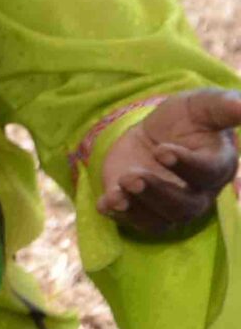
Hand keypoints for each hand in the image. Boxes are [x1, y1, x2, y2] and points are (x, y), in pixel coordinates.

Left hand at [99, 89, 240, 233]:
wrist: (153, 134)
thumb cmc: (185, 119)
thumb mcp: (201, 105)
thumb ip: (223, 105)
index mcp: (217, 166)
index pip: (207, 173)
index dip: (186, 165)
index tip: (162, 151)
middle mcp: (198, 193)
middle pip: (183, 206)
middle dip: (156, 192)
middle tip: (132, 176)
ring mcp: (171, 206)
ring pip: (160, 221)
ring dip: (137, 207)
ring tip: (120, 187)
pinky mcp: (144, 210)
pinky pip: (135, 223)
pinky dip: (120, 214)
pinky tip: (105, 202)